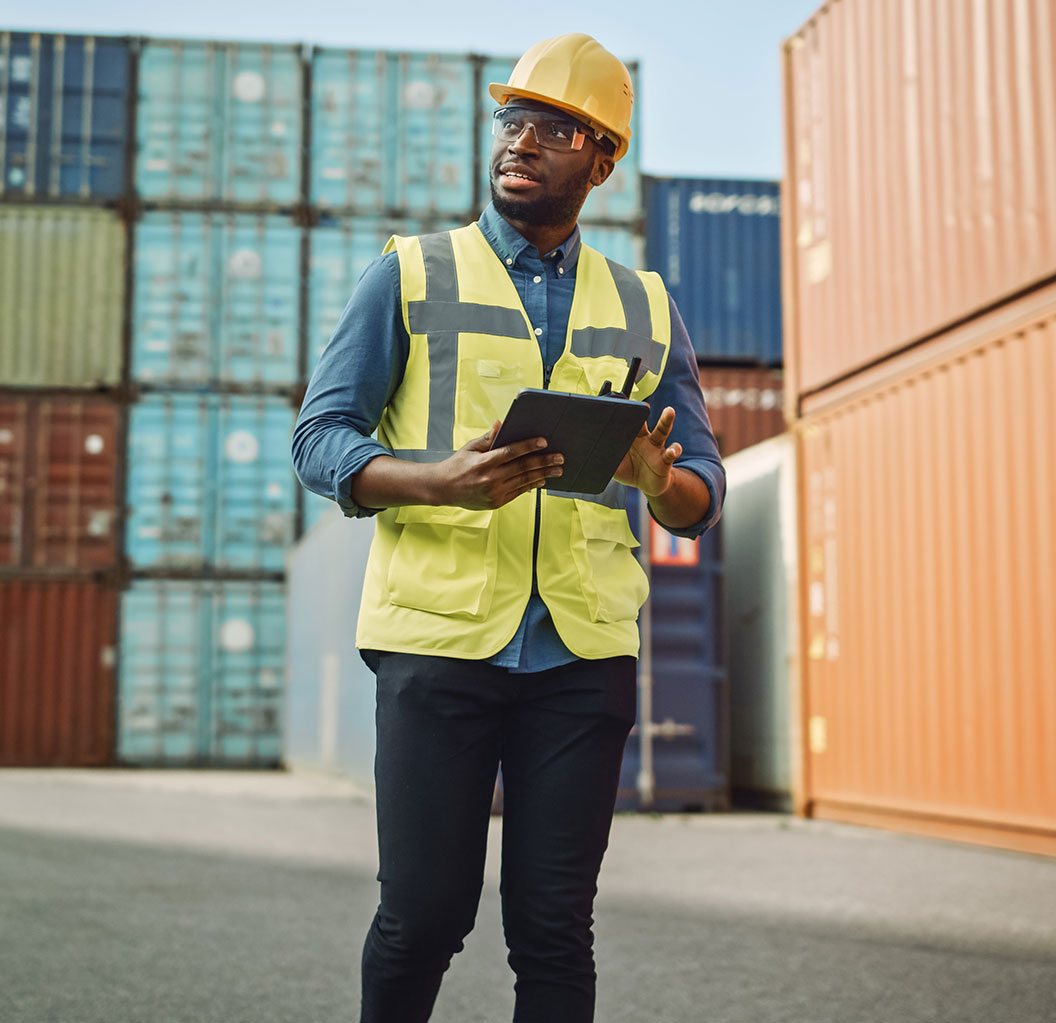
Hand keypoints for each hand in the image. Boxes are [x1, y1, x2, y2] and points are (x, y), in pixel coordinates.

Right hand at [432, 422, 563, 508]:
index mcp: (484, 462)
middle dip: (544, 462)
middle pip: (523, 468)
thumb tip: (501, 423)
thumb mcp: (470, 448)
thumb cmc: (457, 465)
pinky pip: (518, 492)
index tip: (544, 441)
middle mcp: (490, 478)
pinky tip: (542, 480)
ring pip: (524, 481)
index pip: (511, 452)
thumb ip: (488, 438)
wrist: (443, 489)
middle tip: (559, 457)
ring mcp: (494, 492)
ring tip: (557, 469)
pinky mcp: (496, 502)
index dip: (529, 446)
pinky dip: (531, 486)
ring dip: (543, 475)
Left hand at [613, 407, 681, 497]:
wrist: (649, 485)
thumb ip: (604, 461)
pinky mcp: (665, 459)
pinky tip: (673, 450)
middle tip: (642, 402)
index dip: (623, 413)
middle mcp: (644, 438)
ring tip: (669, 411)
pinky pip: (671, 452)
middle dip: (643, 410)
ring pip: (662, 430)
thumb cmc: (630, 471)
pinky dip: (673, 450)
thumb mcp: (615, 467)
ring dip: (666, 420)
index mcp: (630, 437)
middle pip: (644, 421)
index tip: (619, 401)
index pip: (626, 422)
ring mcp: (656, 447)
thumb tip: (587, 459)